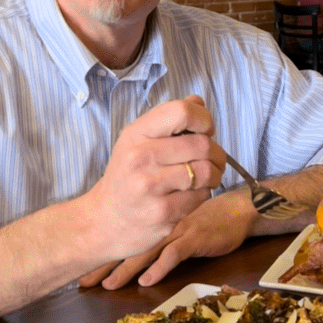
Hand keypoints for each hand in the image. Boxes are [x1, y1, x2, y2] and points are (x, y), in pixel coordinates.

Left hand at [79, 190, 256, 288]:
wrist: (237, 209)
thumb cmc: (208, 216)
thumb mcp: (178, 220)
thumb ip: (158, 230)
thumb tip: (133, 246)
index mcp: (155, 217)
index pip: (124, 234)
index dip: (103, 253)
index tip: (82, 270)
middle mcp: (162, 222)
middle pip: (129, 244)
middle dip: (105, 264)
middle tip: (83, 281)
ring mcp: (178, 229)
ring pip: (147, 250)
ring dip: (126, 268)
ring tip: (107, 285)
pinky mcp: (195, 237)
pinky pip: (174, 254)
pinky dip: (160, 268)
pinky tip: (147, 281)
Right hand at [82, 96, 225, 262]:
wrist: (105, 221)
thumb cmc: (128, 176)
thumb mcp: (139, 140)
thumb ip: (169, 119)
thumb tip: (198, 102)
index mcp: (137, 133)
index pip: (182, 111)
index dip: (204, 119)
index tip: (205, 131)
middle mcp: (140, 157)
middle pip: (202, 144)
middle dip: (217, 153)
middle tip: (214, 160)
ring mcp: (149, 186)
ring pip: (206, 172)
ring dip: (215, 175)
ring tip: (208, 177)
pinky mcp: (161, 212)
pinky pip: (200, 196)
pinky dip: (203, 195)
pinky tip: (191, 194)